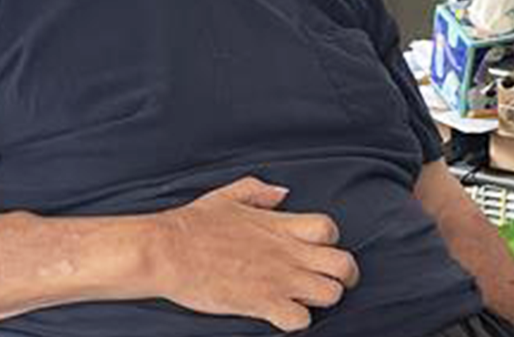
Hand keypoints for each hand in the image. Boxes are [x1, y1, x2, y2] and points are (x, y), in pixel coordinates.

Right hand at [149, 177, 359, 330]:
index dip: (330, 240)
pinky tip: (283, 315)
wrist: (168, 251)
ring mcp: (278, 280)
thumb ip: (259, 191)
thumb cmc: (192, 225)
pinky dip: (296, 321)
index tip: (318, 249)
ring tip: (306, 299)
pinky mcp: (263, 304)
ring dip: (322, 299)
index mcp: (280, 225)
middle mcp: (287, 252)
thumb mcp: (227, 196)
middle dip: (345, 275)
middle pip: (344, 264)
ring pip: (331, 294)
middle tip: (333, 280)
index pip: (330, 229)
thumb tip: (282, 192)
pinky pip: (300, 320)